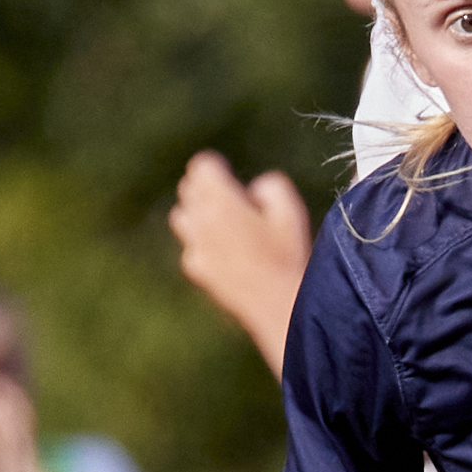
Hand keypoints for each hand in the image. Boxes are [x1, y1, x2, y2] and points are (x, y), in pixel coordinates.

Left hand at [171, 154, 315, 342]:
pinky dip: (202, 243)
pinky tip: (227, 253)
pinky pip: (190, 245)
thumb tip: (252, 189)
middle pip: (189, 188)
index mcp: (221, 201)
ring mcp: (194, 246)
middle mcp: (200, 221)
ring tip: (226, 224)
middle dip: (207, 188)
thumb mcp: (290, 210)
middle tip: (235, 202)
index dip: (218, 167)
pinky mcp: (195, 268)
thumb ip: (269, 185)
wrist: (278, 305)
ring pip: (181, 215)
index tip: (231, 177)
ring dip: (198, 213)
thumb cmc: (288, 256)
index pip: (202, 166)